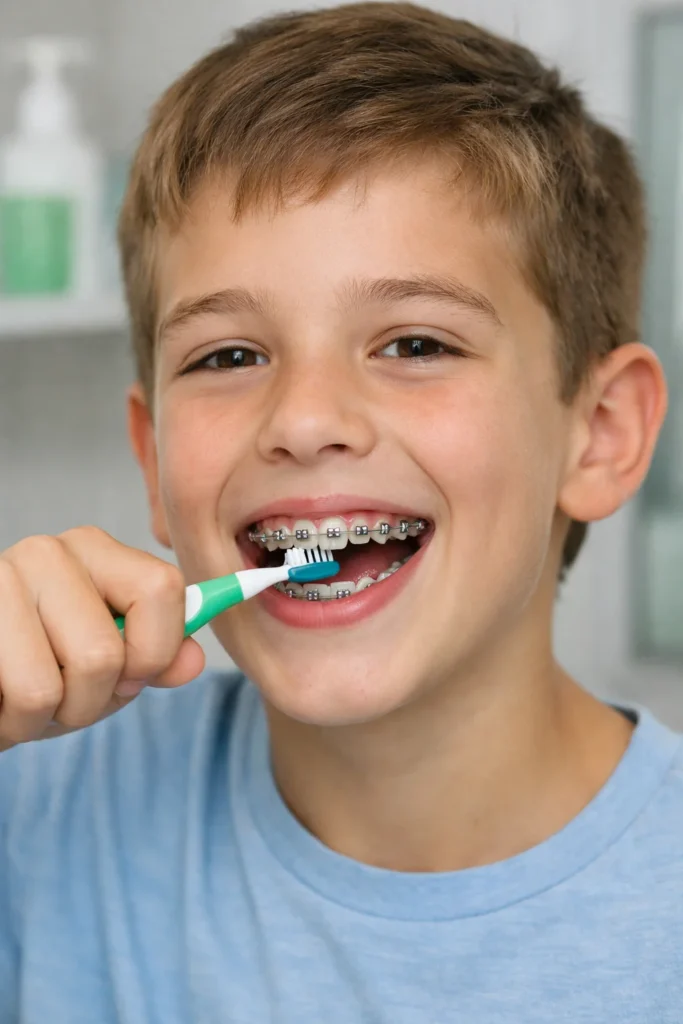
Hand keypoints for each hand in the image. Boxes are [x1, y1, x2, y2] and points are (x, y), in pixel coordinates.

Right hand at [0, 527, 204, 750]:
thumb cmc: (40, 665)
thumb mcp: (108, 665)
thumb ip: (155, 658)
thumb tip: (193, 660)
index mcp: (95, 550)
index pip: (163, 588)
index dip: (155, 651)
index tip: (130, 674)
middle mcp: (46, 552)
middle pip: (104, 656)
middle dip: (88, 704)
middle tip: (62, 696)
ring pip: (47, 688)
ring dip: (39, 719)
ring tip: (23, 700)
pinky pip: (14, 699)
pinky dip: (9, 723)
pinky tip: (1, 700)